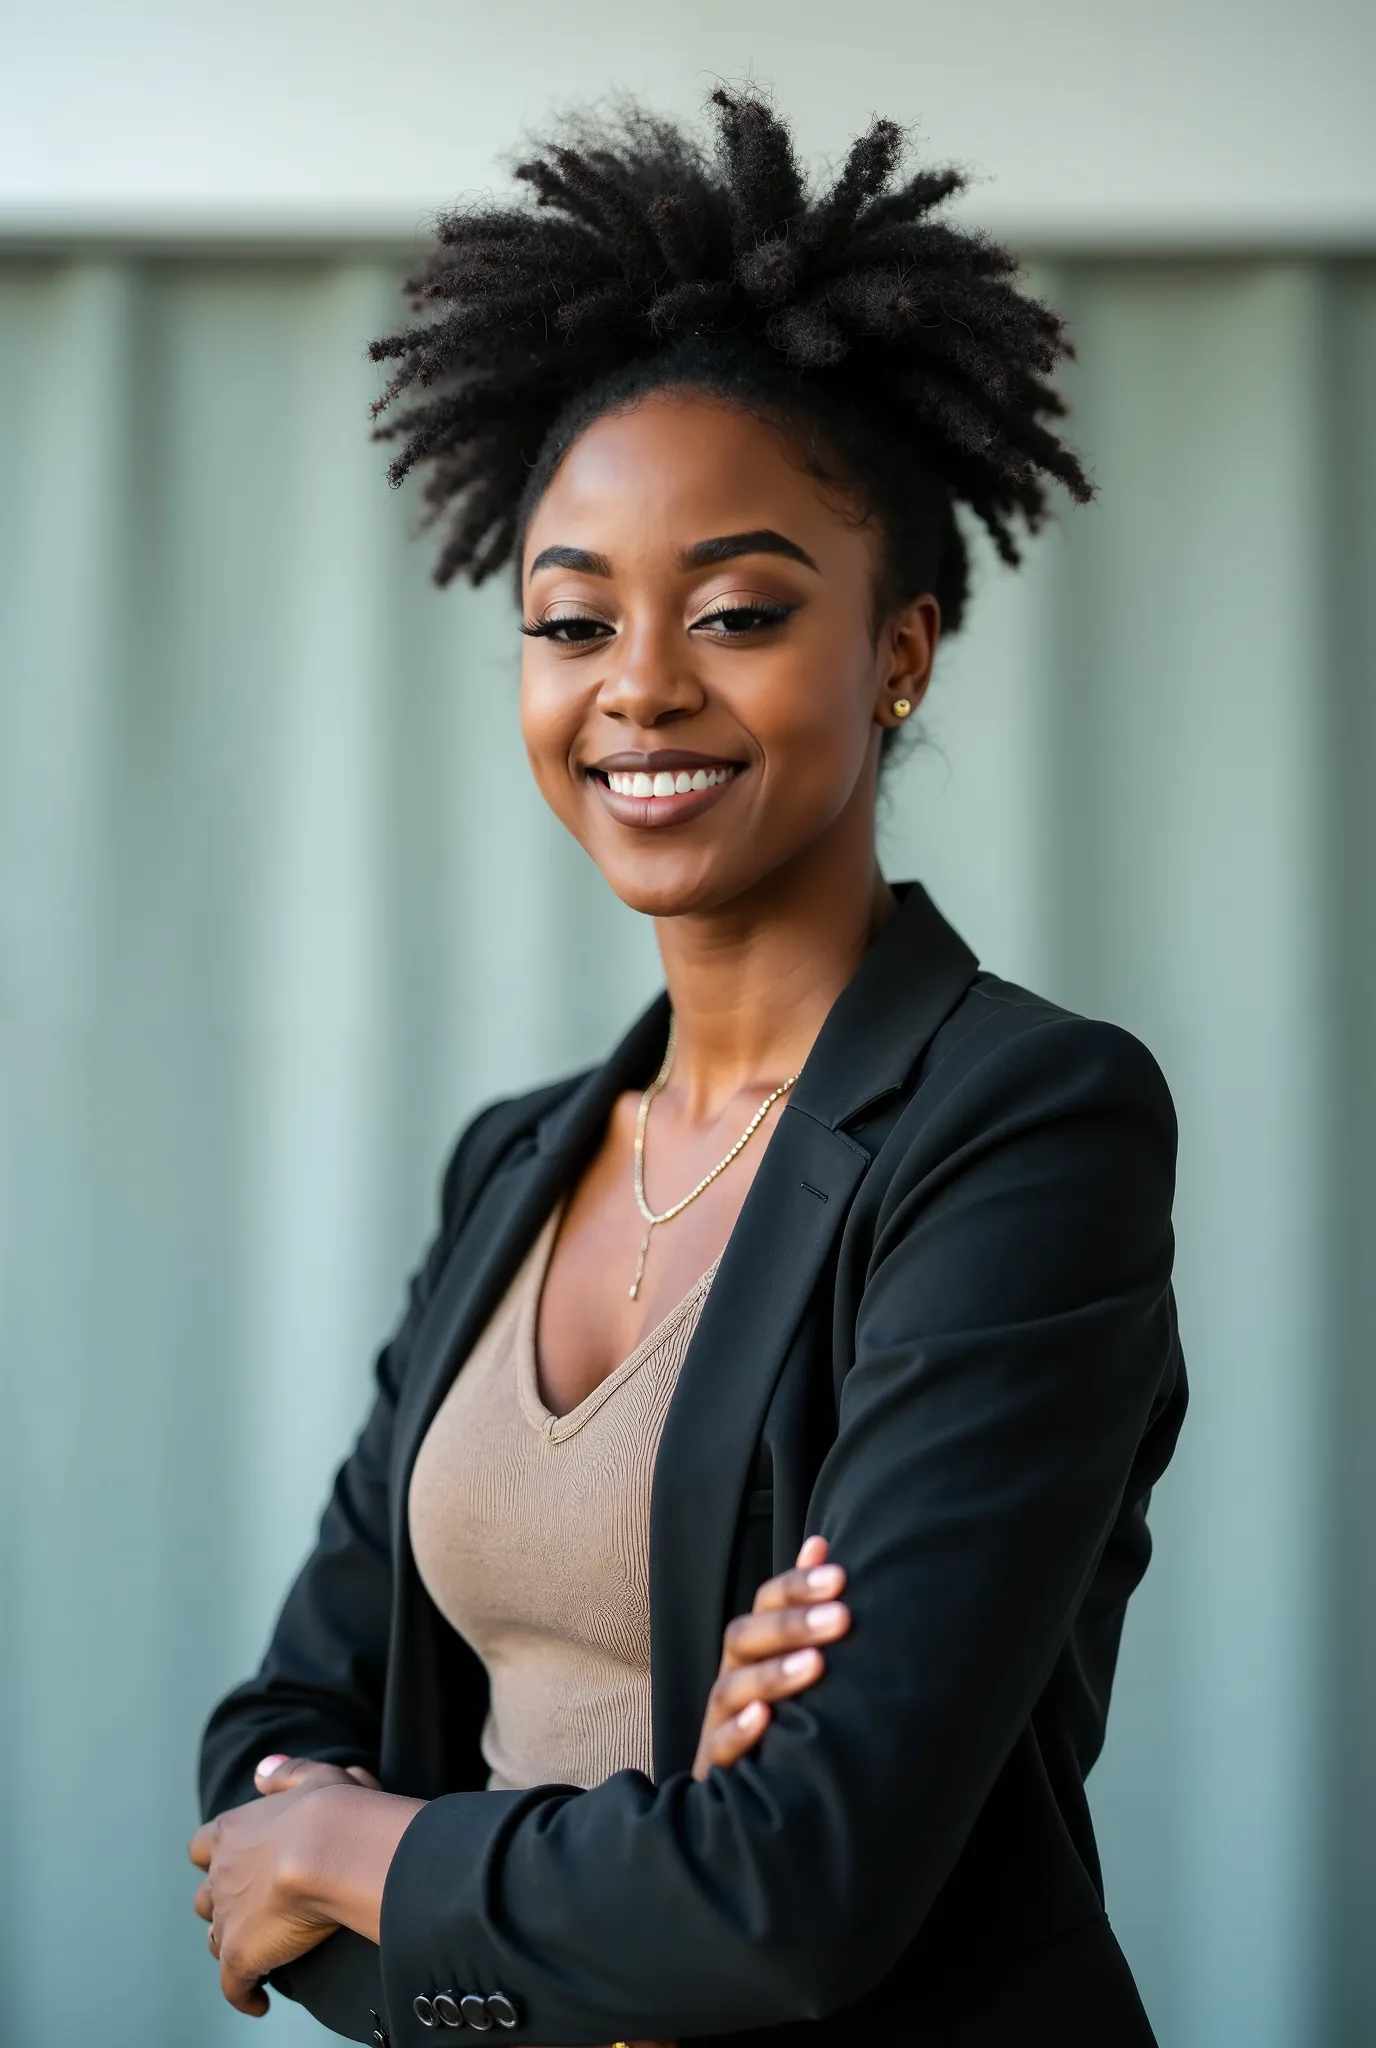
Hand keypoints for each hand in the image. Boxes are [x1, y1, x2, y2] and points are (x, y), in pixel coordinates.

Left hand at [190, 1756, 416, 2016]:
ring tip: (262, 1951)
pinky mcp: (239, 1955)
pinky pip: (233, 1988)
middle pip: (206, 1898)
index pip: (203, 1847)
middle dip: (224, 1905)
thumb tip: (263, 1772)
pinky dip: (245, 1995)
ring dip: (234, 1944)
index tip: (236, 1864)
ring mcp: (226, 1917)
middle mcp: (220, 1875)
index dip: (216, 1858)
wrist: (329, 1848)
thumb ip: (286, 1773)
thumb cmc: (330, 1810)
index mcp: (232, 1831)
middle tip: (254, 1911)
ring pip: (216, 1940)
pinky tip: (261, 2002)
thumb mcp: (314, 1776)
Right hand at [692, 1536, 849, 1778]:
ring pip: (732, 1688)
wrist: (739, 1791)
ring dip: (773, 1674)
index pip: (764, 1603)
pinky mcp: (715, 1767)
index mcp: (751, 1648)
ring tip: (816, 1664)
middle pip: (745, 1637)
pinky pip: (719, 1747)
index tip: (840, 1576)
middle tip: (841, 1616)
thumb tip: (820, 1543)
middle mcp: (731, 1676)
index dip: (797, 1586)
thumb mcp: (788, 1656)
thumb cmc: (776, 1713)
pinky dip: (739, 1732)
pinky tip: (765, 1719)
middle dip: (792, 1625)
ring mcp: (719, 1721)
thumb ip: (800, 1602)